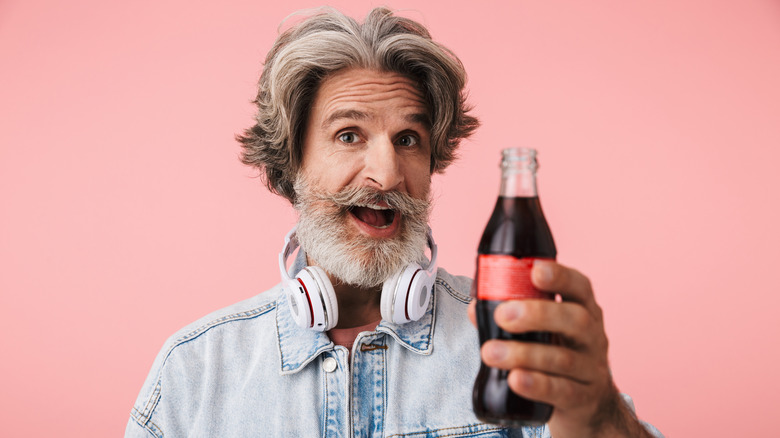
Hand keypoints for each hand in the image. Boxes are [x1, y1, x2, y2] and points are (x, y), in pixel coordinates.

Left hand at [468, 260, 650, 437]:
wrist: (587, 405)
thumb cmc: (556, 355)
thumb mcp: (541, 332)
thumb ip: (509, 317)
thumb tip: (475, 308)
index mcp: (583, 311)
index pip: (580, 287)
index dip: (561, 276)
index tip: (536, 271)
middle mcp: (593, 337)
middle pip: (576, 320)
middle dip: (538, 314)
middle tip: (502, 315)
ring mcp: (592, 369)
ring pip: (563, 358)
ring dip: (524, 354)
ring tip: (490, 352)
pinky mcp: (584, 399)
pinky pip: (563, 391)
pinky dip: (538, 385)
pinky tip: (515, 380)